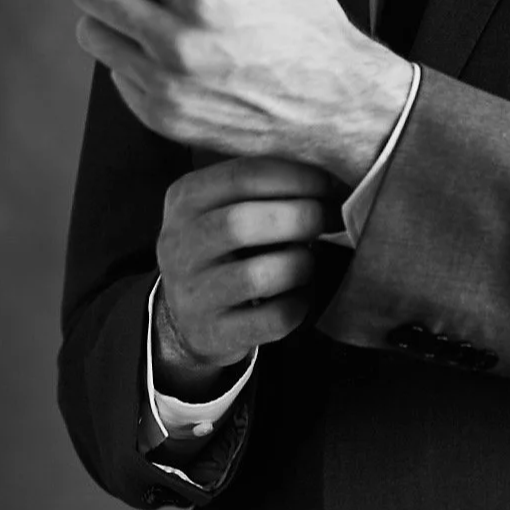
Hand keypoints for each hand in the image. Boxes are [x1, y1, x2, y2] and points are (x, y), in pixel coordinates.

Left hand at [71, 0, 411, 185]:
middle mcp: (177, 43)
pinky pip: (114, 72)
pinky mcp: (162, 118)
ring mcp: (166, 87)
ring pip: (92, 33)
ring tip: (144, 5)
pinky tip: (166, 44)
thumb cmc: (304, 14)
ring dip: (109, 11)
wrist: (334, 99)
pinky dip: (130, 51)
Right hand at [153, 156, 331, 394]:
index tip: (330, 184)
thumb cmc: (223, 245)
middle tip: (327, 218)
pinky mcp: (214, 332)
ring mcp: (193, 293)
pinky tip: (299, 293)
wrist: (185, 316)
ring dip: (299, 263)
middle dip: (300, 216)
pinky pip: (273, 318)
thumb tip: (331, 180)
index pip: (241, 176)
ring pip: (258, 275)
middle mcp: (178, 245)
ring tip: (307, 258)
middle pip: (242, 223)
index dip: (296, 177)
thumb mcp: (222, 205)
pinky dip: (299, 303)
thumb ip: (262, 186)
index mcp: (185, 199)